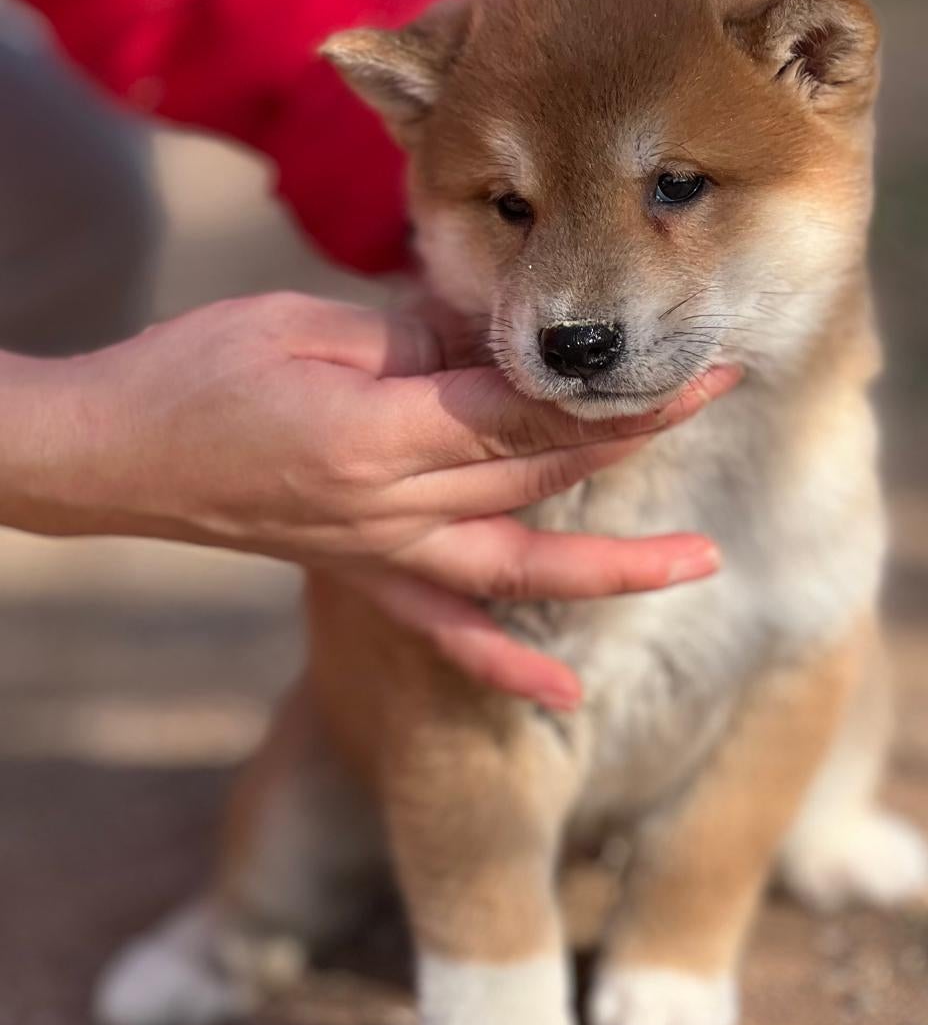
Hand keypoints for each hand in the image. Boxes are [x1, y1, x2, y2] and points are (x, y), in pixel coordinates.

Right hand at [12, 293, 737, 705]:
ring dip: (614, 563)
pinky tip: (564, 697)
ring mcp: (381, 553)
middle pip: (540, 472)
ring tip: (701, 561)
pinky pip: (445, 633)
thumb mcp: (304, 326)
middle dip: (636, 434)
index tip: (686, 360)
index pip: (523, 410)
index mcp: (379, 430)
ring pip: (520, 559)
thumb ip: (411, 338)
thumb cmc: (198, 372)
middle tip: (717, 397)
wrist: (115, 456)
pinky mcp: (363, 577)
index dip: (610, 388)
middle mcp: (392, 506)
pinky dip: (506, 665)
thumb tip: (494, 336)